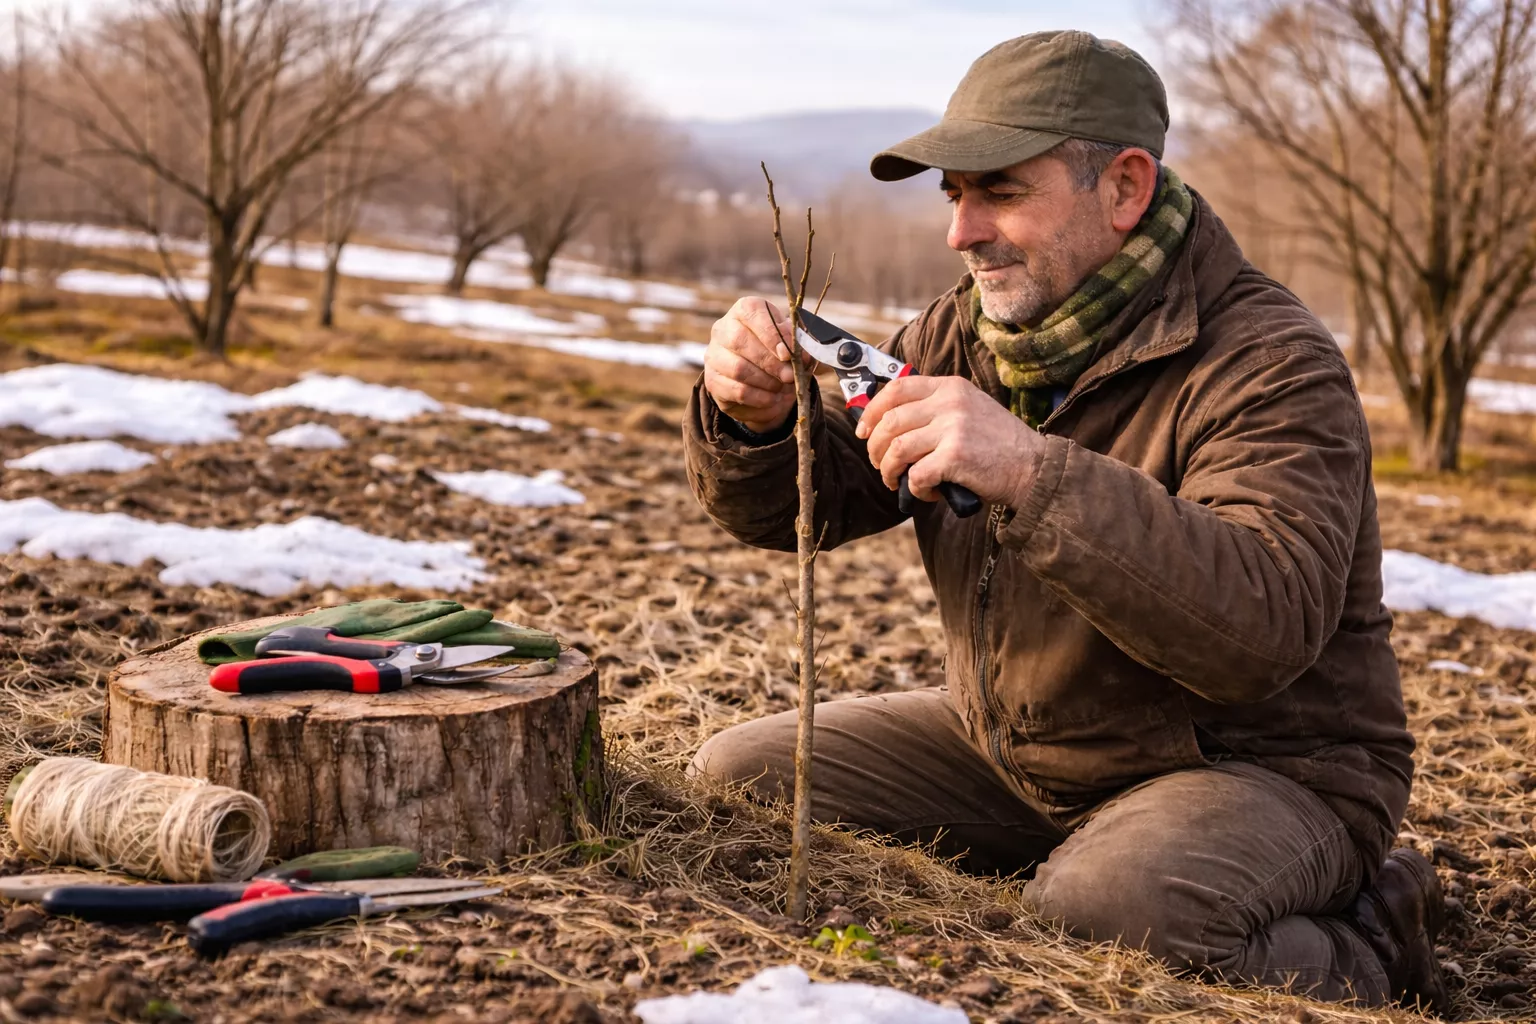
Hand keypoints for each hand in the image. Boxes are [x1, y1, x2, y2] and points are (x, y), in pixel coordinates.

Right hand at [703, 296, 813, 433]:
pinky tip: (772, 399)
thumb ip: (801, 345)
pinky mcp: (713, 381)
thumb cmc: (781, 354)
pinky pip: (736, 391)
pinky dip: (759, 398)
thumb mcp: (795, 344)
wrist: (765, 382)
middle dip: (770, 363)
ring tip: (782, 388)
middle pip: (740, 341)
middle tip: (790, 376)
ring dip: (766, 382)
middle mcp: (723, 329)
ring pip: (738, 368)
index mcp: (745, 310)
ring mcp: (714, 355)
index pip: (752, 312)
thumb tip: (804, 354)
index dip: (771, 333)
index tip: (787, 354)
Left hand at [855, 375, 1045, 508]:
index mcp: (951, 387)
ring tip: (896, 481)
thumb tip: (888, 422)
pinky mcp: (955, 457)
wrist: (1033, 467)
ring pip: (897, 449)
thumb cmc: (999, 444)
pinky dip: (915, 489)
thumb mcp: (970, 409)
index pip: (897, 389)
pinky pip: (916, 475)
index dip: (872, 410)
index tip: (864, 430)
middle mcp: (950, 403)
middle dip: (875, 448)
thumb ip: (936, 408)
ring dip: (889, 471)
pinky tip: (927, 492)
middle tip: (880, 464)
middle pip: (890, 421)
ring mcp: (953, 428)